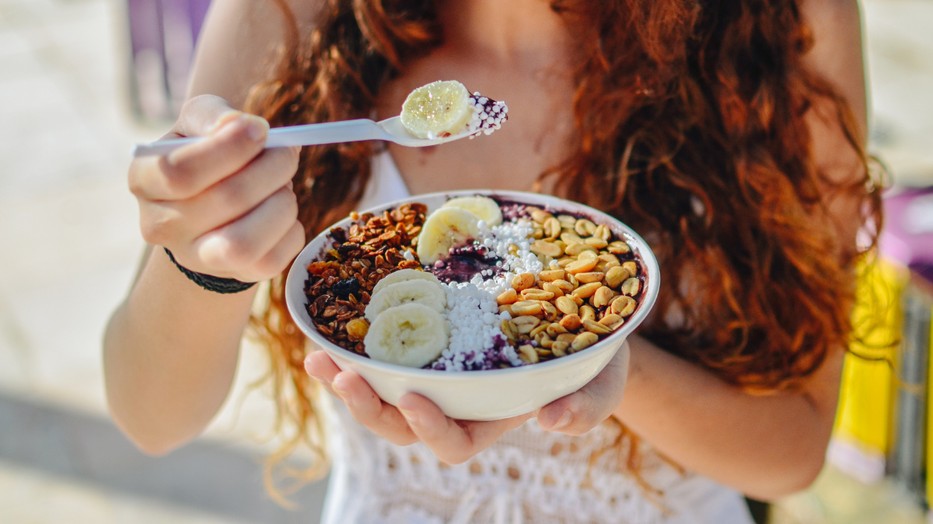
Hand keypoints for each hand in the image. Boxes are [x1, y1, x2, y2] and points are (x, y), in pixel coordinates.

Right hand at [128, 94, 304, 281]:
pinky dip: (291, 231)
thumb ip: (212, 115)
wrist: (211, 208)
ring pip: (244, 243)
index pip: (179, 172)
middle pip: (227, 199)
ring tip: (283, 187)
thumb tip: (240, 126)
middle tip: (287, 153)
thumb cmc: (204, 155)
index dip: (230, 148)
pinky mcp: (234, 275)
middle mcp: (160, 225)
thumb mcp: (197, 123)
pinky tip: (282, 214)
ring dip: (281, 205)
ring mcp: (196, 257)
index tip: (261, 130)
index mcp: (144, 179)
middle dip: (272, 168)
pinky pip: (272, 261)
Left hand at [304, 339, 629, 462]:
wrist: (582, 313)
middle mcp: (455, 401)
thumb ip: (586, 407)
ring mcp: (437, 370)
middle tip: (343, 379)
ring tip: (319, 357)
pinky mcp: (426, 337)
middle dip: (369, 408)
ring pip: (382, 389)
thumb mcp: (601, 384)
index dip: (430, 429)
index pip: (453, 443)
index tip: (415, 398)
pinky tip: (332, 323)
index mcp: (491, 421)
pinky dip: (357, 340)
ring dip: (347, 377)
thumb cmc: (595, 360)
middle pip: (402, 422)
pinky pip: (384, 347)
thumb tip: (552, 422)